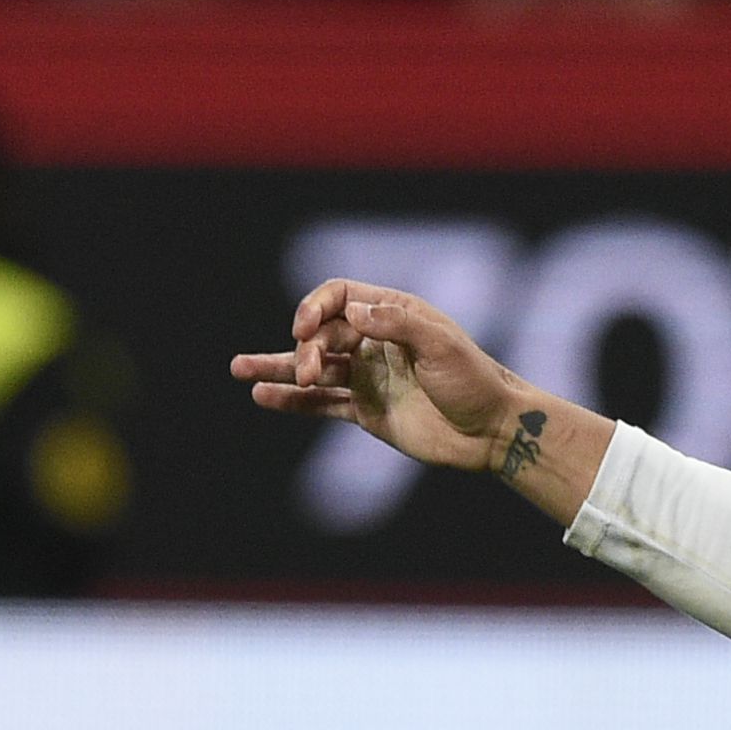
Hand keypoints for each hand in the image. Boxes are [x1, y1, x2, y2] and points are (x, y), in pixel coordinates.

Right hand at [232, 278, 610, 510]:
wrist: (492, 432)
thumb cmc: (474, 380)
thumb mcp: (441, 345)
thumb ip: (396, 324)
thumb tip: (353, 310)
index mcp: (393, 314)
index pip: (338, 297)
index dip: (314, 307)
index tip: (303, 328)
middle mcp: (375, 342)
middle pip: (321, 334)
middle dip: (305, 349)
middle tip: (310, 371)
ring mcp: (368, 377)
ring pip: (312, 368)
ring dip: (278, 368)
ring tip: (238, 369)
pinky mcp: (365, 411)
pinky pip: (320, 404)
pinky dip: (291, 400)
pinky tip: (263, 396)